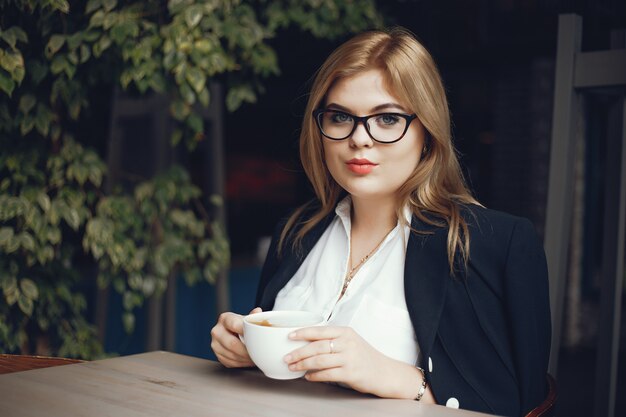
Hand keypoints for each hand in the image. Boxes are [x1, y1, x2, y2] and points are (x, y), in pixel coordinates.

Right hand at [210, 307, 261, 367]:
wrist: (235, 332)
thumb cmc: (242, 325)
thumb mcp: (247, 318)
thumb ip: (252, 317)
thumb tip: (257, 312)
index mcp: (225, 319)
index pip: (235, 325)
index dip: (246, 331)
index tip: (256, 337)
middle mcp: (217, 331)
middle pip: (232, 344)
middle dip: (247, 350)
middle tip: (257, 352)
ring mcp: (215, 344)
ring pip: (232, 355)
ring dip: (245, 358)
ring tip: (255, 356)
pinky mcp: (218, 356)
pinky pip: (231, 362)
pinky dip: (242, 363)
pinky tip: (248, 359)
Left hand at [284, 325, 433, 400]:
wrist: (384, 372)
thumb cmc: (363, 356)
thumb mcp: (350, 341)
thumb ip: (332, 340)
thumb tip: (306, 342)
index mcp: (346, 332)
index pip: (320, 330)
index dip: (303, 332)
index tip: (289, 336)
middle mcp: (348, 343)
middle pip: (317, 346)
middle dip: (299, 352)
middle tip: (286, 357)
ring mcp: (350, 358)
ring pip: (320, 360)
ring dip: (303, 364)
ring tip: (293, 367)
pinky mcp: (351, 373)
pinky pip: (327, 374)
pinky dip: (315, 376)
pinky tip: (308, 377)